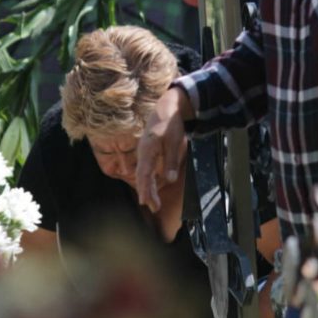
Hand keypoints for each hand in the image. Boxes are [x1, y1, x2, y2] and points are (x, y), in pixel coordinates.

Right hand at [136, 86, 192, 210]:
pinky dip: (148, 181)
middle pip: (142, 177)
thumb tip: (169, 180)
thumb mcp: (174, 142)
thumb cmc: (171, 124)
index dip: (144, 188)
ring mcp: (143, 153)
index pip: (144, 173)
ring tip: (154, 204)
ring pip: (143, 174)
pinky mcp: (147, 153)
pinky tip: (152, 190)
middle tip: (154, 208)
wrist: (166, 109)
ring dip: (148, 189)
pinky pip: (145, 170)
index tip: (145, 201)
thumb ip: (171, 161)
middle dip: (147, 193)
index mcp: (148, 149)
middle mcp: (142, 152)